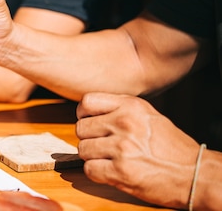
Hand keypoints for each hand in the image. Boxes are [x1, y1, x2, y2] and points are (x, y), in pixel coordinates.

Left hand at [76, 92, 199, 208]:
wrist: (195, 173)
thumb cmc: (171, 146)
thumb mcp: (148, 115)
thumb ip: (120, 108)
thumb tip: (88, 110)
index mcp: (131, 106)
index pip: (86, 102)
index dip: (84, 115)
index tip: (92, 124)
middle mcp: (125, 123)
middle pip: (81, 128)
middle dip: (89, 139)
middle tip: (104, 146)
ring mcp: (122, 148)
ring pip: (83, 150)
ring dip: (92, 157)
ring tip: (110, 159)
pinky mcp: (121, 172)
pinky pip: (89, 169)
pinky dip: (96, 173)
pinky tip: (111, 171)